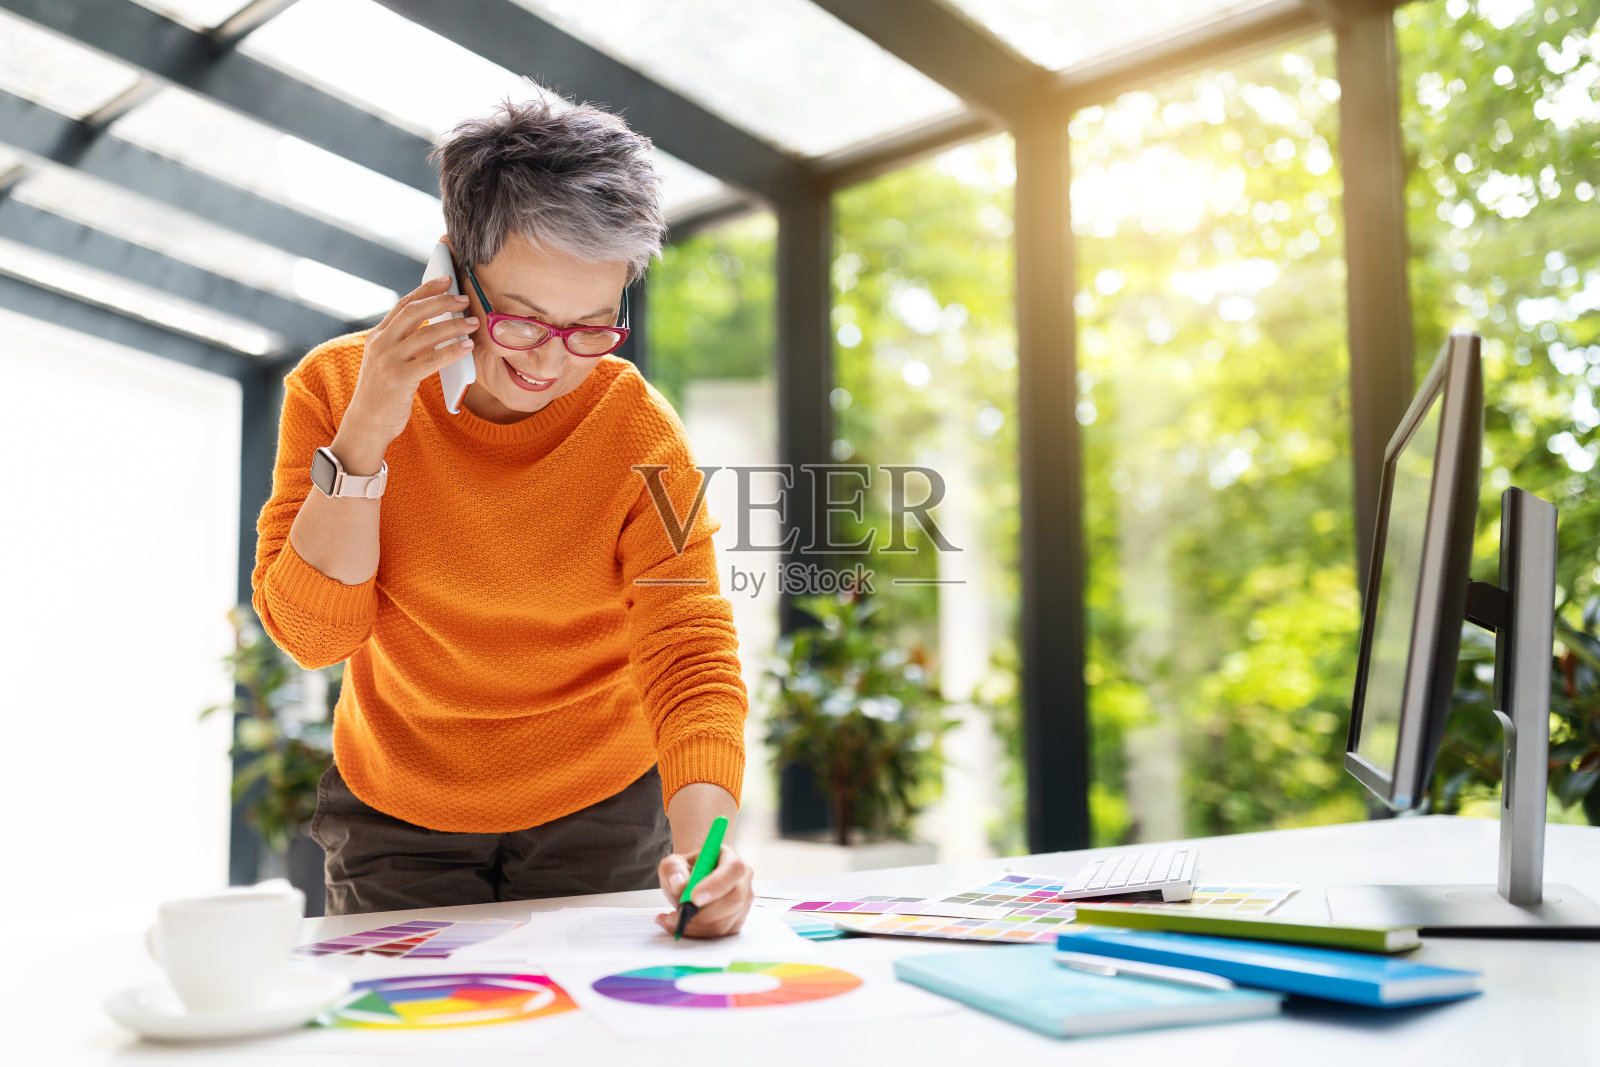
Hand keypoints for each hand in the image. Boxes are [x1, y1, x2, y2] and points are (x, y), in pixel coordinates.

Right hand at [344, 272, 476, 445]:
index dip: (425, 289)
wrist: (367, 423)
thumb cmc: (384, 392)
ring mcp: (388, 360)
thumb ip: (405, 343)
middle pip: (415, 312)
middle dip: (442, 301)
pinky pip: (432, 360)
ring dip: (454, 326)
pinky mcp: (399, 379)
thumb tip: (436, 325)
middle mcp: (381, 344)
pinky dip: (452, 350)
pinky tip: (467, 346)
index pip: (403, 304)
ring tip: (473, 322)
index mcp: (378, 336)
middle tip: (464, 298)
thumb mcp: (388, 361)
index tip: (446, 279)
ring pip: (426, 334)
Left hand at [654, 844, 753, 938]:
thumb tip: (679, 883)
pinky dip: (698, 933)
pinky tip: (682, 926)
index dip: (716, 885)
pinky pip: (721, 934)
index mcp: (729, 858)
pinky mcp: (737, 920)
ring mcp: (743, 902)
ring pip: (725, 922)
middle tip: (679, 914)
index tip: (694, 898)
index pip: (732, 870)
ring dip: (696, 926)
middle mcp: (742, 880)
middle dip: (704, 913)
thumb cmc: (687, 872)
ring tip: (672, 919)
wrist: (690, 884)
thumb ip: (673, 870)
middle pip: (734, 900)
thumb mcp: (672, 864)